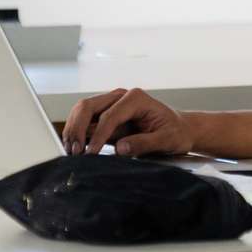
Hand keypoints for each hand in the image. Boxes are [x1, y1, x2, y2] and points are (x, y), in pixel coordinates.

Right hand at [60, 87, 193, 157]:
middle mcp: (120, 97)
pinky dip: (76, 133)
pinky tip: (75, 148)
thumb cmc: (176, 133)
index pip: (109, 116)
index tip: (91, 155)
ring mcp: (111, 104)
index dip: (98, 136)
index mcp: (136, 98)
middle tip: (75, 152)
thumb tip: (120, 149)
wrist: (179, 129)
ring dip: (73, 130)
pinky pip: (84, 120)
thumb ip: (145, 143)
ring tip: (72, 152)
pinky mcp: (105, 116)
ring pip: (81, 111)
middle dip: (77, 129)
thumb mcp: (167, 140)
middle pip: (87, 107)